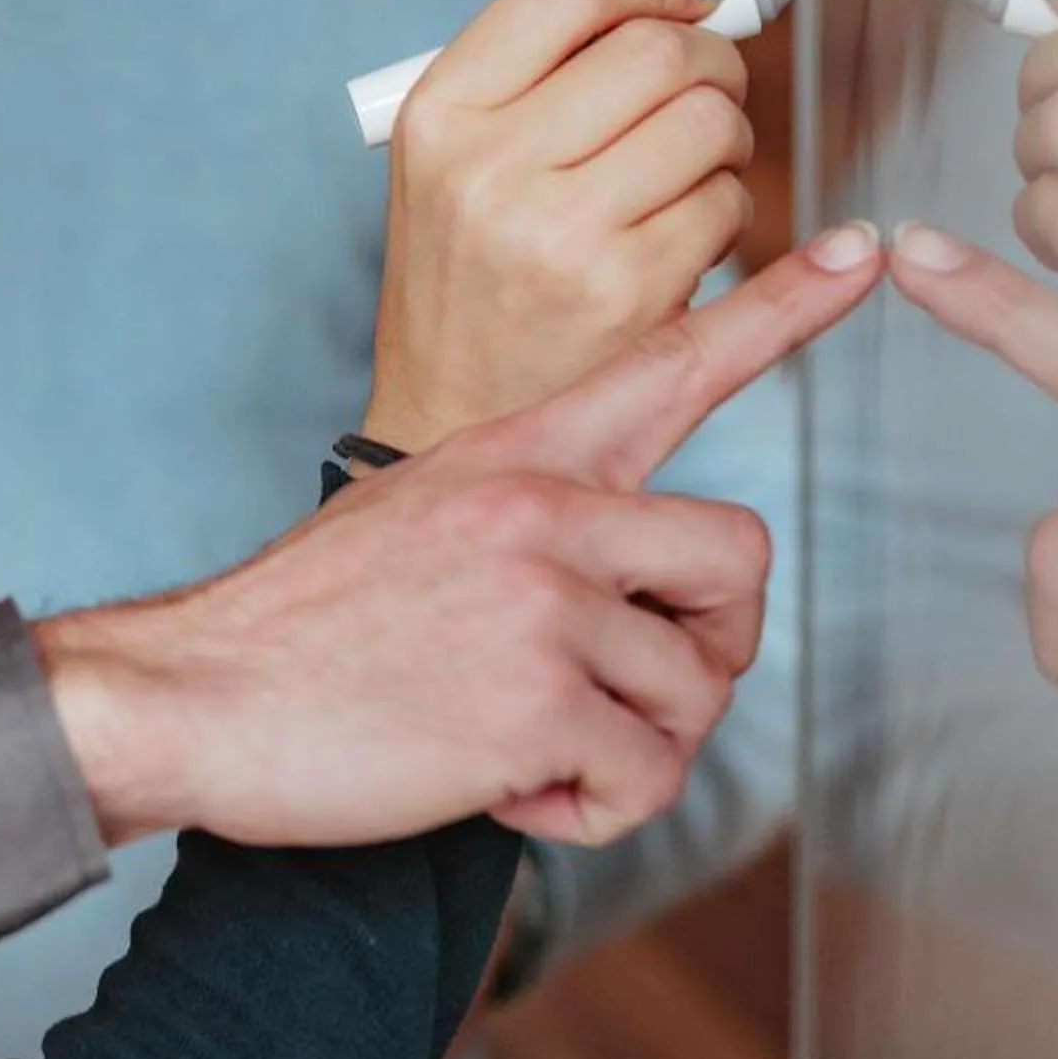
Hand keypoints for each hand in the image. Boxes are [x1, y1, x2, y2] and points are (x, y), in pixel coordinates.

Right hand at [44, 224, 881, 850]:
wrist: (195, 690)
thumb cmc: (302, 626)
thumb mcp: (415, 518)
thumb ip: (526, 521)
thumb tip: (630, 592)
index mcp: (511, 451)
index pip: (668, 360)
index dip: (779, 307)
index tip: (862, 248)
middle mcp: (538, 504)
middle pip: (740, 558)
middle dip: (711, 647)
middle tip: (627, 690)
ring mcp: (541, 597)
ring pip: (696, 691)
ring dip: (627, 748)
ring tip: (521, 745)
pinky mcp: (537, 698)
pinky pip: (645, 778)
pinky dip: (586, 810)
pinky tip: (500, 787)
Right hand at [373, 0, 754, 448]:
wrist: (455, 409)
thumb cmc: (469, 267)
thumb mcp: (454, 155)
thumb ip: (544, 71)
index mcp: (439, 113)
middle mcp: (488, 165)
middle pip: (658, 50)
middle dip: (711, 60)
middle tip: (708, 87)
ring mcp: (559, 232)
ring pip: (708, 123)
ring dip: (726, 136)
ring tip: (690, 168)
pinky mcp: (627, 292)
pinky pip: (728, 206)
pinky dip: (726, 209)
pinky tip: (682, 232)